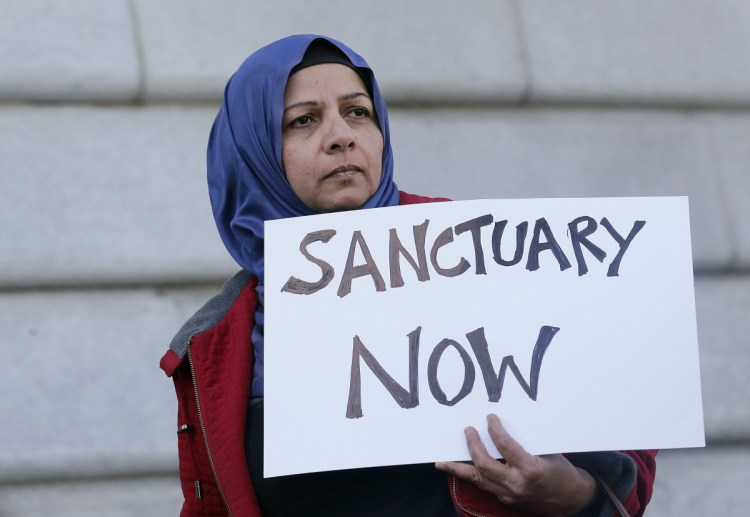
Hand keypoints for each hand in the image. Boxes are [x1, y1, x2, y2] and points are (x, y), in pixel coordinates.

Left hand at [435, 414, 596, 515]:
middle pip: (484, 465)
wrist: (572, 501)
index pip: (505, 446)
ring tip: (441, 461)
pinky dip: (471, 476)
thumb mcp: (548, 452)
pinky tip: (460, 469)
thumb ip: (525, 443)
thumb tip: (503, 427)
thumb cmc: (562, 472)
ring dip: (458, 468)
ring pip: (478, 480)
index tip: (489, 418)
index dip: (495, 430)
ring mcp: (510, 495)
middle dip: (472, 447)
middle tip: (467, 430)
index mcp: (530, 469)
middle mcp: (517, 484)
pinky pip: (484, 486)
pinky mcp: (506, 500)